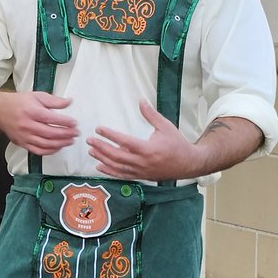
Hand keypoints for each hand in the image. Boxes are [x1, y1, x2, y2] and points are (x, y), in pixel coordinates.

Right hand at [0, 90, 78, 154]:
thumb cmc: (18, 102)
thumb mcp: (36, 96)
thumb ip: (53, 101)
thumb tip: (69, 102)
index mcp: (31, 111)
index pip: (51, 118)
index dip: (65, 122)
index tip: (74, 123)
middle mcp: (27, 125)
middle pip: (50, 133)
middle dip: (65, 134)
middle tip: (76, 133)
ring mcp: (24, 136)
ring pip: (45, 144)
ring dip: (60, 144)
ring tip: (70, 141)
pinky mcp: (22, 144)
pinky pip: (38, 151)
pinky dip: (50, 151)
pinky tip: (58, 147)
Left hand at [87, 100, 203, 180]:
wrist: (188, 164)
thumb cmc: (177, 144)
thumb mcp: (166, 126)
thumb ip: (151, 114)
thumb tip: (141, 100)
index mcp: (147, 149)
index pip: (124, 141)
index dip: (110, 135)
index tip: (99, 129)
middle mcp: (142, 162)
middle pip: (116, 155)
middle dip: (101, 147)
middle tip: (90, 140)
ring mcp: (140, 171)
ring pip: (117, 167)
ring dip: (102, 159)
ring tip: (91, 150)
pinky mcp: (140, 176)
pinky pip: (122, 175)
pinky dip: (109, 172)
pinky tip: (99, 166)